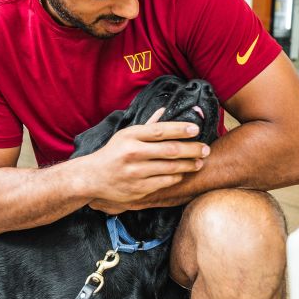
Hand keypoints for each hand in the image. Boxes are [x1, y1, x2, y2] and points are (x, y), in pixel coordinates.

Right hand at [77, 108, 209, 207]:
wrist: (92, 178)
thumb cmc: (113, 153)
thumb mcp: (126, 135)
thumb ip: (147, 125)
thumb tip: (164, 109)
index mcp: (131, 136)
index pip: (160, 130)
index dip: (180, 129)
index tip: (196, 129)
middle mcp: (133, 153)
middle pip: (170, 150)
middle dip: (192, 149)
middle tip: (206, 148)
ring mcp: (136, 172)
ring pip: (171, 168)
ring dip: (189, 164)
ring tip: (199, 161)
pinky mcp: (139, 188)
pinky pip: (165, 182)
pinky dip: (177, 176)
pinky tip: (183, 173)